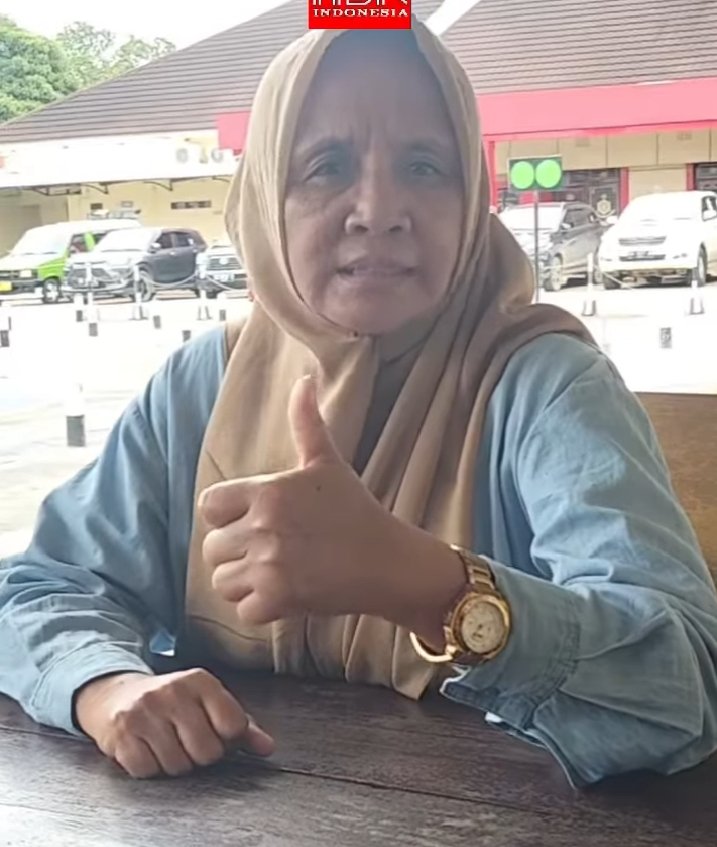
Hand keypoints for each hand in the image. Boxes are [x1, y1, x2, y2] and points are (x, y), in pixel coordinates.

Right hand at [74, 669, 274, 778]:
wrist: (115, 695)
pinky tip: (148, 748)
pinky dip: (150, 768)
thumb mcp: (207, 702)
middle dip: (201, 755)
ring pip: (179, 766)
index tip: (217, 733)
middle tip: (189, 742)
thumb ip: (241, 725)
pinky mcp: (121, 733)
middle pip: (208, 752)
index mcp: (201, 681)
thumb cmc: (171, 702)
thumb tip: (267, 747)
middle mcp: (173, 692)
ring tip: (168, 744)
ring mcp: (145, 712)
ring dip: (176, 764)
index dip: (229, 739)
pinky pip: (148, 771)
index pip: (233, 725)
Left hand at [200, 376, 465, 639]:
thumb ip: (307, 422)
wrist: (387, 561)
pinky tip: (284, 593)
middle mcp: (263, 527)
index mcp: (268, 492)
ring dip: (243, 582)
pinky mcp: (279, 601)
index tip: (250, 520)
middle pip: (211, 547)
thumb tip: (304, 379)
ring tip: (274, 572)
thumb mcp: (327, 463)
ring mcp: (269, 566)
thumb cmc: (354, 510)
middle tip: (268, 550)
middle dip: (234, 551)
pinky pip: (242, 610)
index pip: (208, 506)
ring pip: (222, 581)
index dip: (225, 515)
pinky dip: (260, 608)